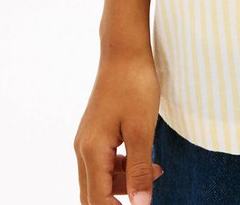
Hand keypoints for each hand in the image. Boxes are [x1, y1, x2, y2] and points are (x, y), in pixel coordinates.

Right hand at [74, 50, 163, 202]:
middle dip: (118, 201)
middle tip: (146, 198)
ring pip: (100, 178)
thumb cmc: (134, 84)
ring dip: (124, 184)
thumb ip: (140, 170)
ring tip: (156, 172)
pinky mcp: (95, 131)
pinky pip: (104, 161)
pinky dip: (122, 168)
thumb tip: (141, 204)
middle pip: (94, 193)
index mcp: (92, 151)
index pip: (97, 201)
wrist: (124, 50)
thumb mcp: (142, 129)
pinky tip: (145, 160)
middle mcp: (83, 148)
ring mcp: (87, 139)